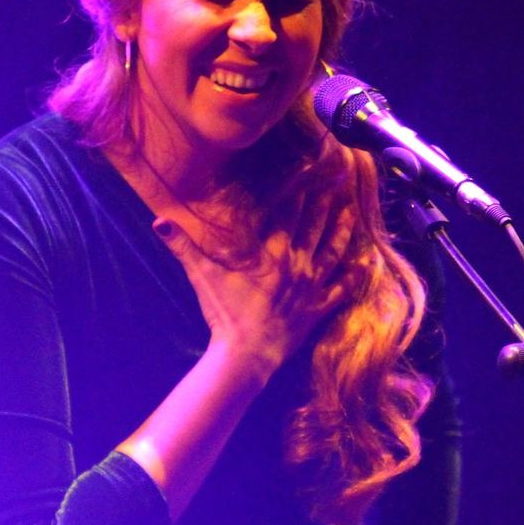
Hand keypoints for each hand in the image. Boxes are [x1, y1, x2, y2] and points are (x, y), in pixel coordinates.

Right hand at [153, 181, 354, 380]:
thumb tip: (158, 220)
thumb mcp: (202, 275)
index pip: (289, 215)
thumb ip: (182, 246)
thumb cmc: (225, 312)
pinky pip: (340, 291)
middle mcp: (297, 265)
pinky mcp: (317, 310)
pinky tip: (365, 265)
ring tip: (352, 211)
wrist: (247, 353)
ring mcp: (311, 288)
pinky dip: (353, 279)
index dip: (301, 191)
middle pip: (315, 228)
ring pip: (332, 253)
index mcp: (272, 253)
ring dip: (342, 231)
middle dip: (326, 203)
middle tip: (340, 181)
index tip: (312, 171)